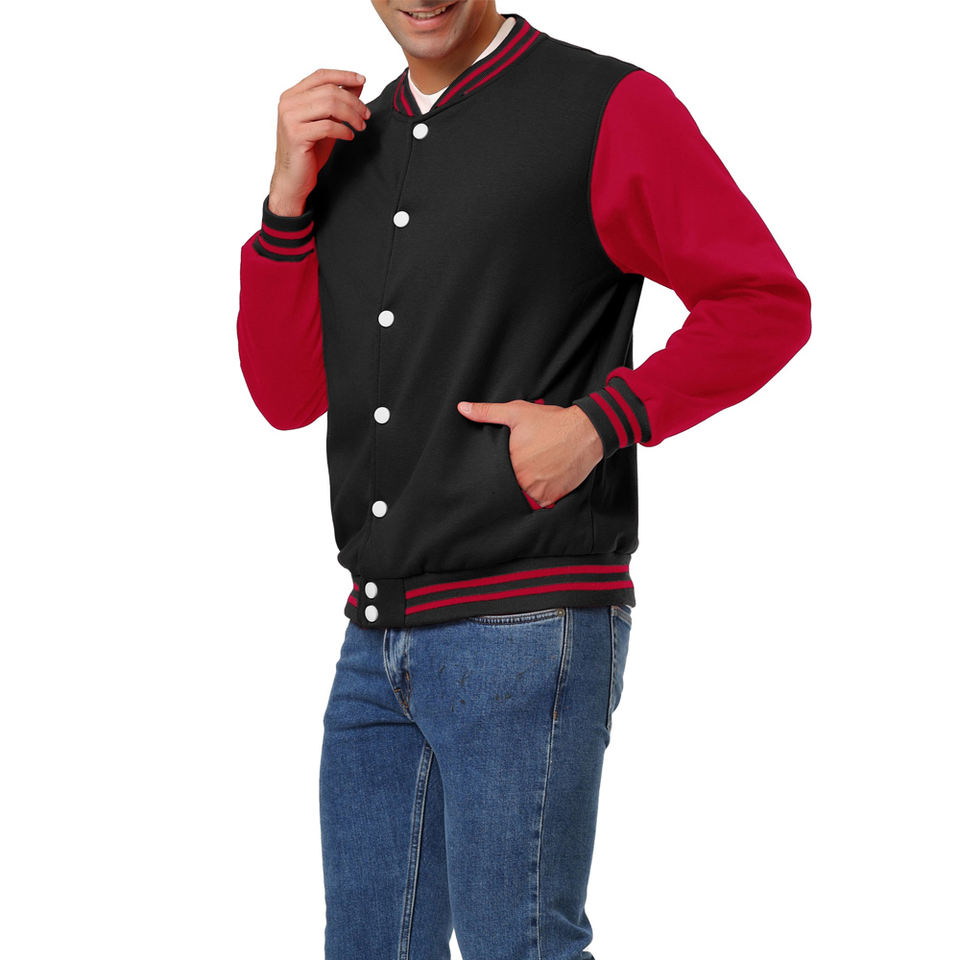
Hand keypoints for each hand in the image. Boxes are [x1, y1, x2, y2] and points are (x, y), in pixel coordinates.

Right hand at [268, 68, 370, 216]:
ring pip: (329, 105)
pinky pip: (328, 126)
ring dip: (351, 115)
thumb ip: (337, 102)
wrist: (293, 179)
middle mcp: (288, 103)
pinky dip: (344, 130)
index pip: (321, 75)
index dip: (343, 75)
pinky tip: (349, 136)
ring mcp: (290, 118)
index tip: (362, 80)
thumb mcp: (326, 121)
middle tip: (366, 115)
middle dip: (353, 101)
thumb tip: (357, 83)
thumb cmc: (309, 151)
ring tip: (361, 126)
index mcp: (292, 95)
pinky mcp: (296, 135)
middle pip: (329, 90)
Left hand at [457, 399, 603, 507]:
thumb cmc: (551, 422)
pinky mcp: (552, 497)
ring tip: (536, 471)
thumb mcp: (516, 412)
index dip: (499, 468)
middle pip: (509, 485)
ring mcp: (537, 490)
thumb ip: (487, 412)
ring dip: (526, 487)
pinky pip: (540, 502)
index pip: (495, 473)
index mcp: (509, 462)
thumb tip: (462, 408)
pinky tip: (546, 478)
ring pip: (523, 495)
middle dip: (514, 477)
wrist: (586, 432)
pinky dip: (541, 494)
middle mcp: (522, 480)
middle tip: (526, 464)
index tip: (508, 462)